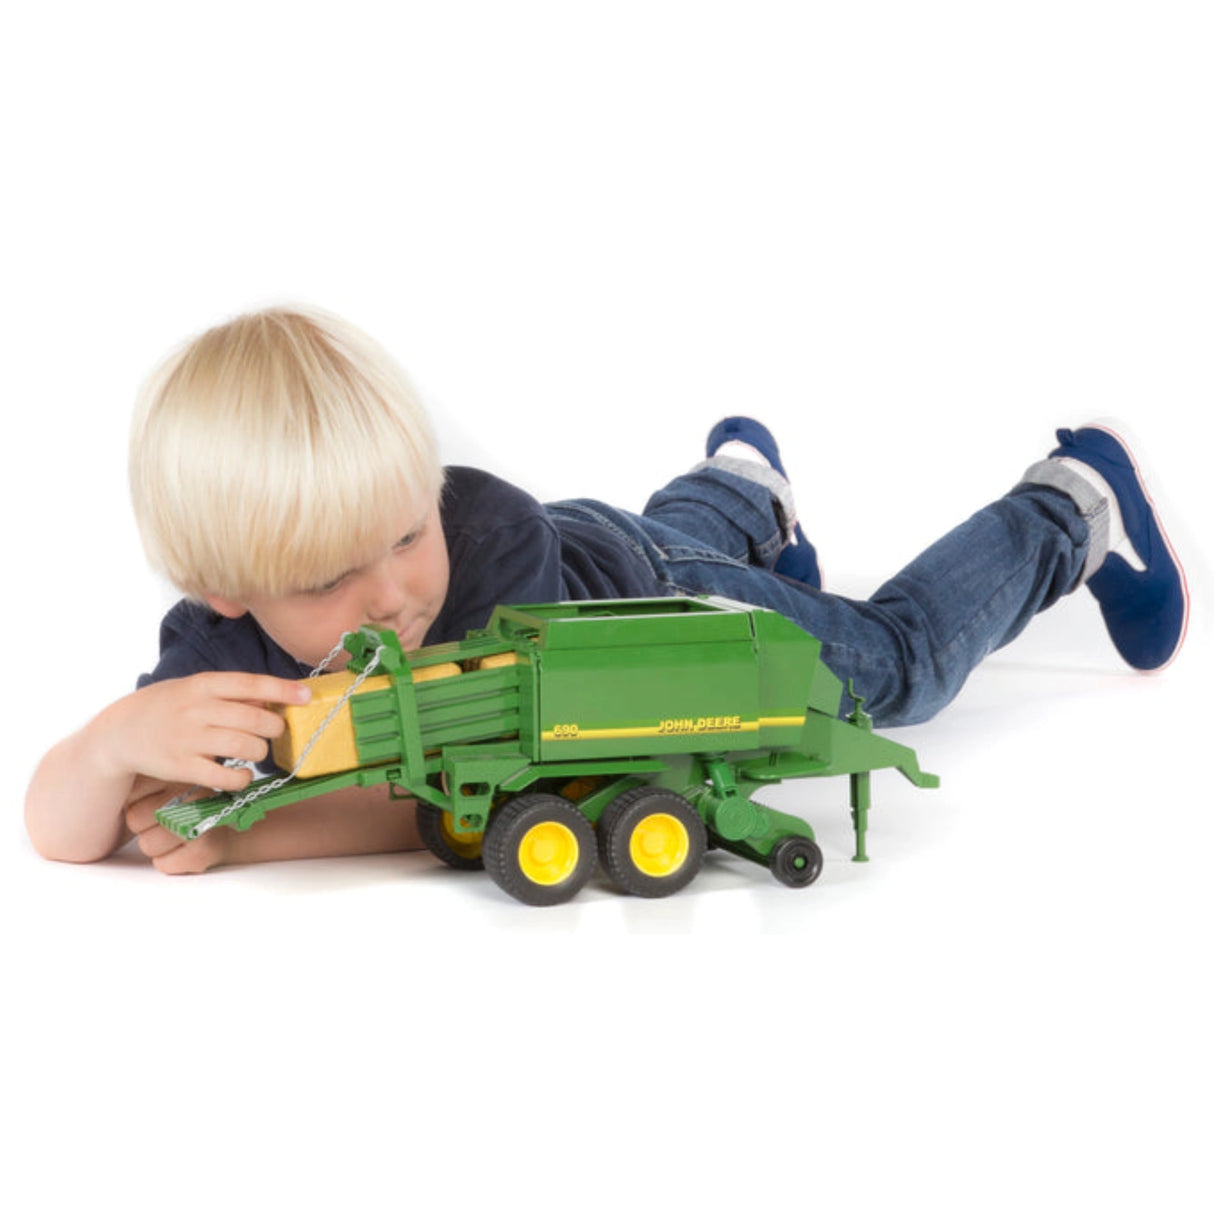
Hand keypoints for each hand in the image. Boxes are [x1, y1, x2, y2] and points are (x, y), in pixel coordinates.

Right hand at [102, 671, 310, 791]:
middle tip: (274, 731)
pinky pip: (225, 776)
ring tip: (256, 751)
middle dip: (275, 727)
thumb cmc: (169, 707)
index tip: (307, 696)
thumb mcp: (196, 689)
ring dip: (261, 752)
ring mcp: (188, 738)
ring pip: (246, 746)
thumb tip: (274, 700)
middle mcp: (196, 709)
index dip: (282, 690)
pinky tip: (243, 774)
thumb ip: (232, 694)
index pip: (250, 684)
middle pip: (255, 719)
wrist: (120, 732)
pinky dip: (242, 778)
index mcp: (203, 684)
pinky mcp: (182, 767)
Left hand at [124, 778, 231, 874]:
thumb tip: (112, 783)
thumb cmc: (195, 801)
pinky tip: (185, 849)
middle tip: (166, 820)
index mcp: (182, 772)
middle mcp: (193, 792)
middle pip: (134, 819)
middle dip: (145, 825)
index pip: (131, 793)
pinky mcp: (205, 850)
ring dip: (157, 845)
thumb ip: (146, 774)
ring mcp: (201, 821)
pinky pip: (163, 864)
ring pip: (147, 844)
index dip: (138, 802)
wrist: (237, 825)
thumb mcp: (173, 776)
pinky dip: (170, 861)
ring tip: (177, 835)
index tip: (158, 800)